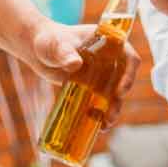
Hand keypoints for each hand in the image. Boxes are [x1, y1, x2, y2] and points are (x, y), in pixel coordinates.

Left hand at [22, 21, 140, 128]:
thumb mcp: (55, 45)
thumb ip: (64, 53)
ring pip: (114, 93)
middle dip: (120, 98)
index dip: (130, 72)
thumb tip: (75, 65)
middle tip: (111, 113)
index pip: (127, 55)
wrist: (37, 51)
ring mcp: (101, 74)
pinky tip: (97, 126)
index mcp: (106, 42)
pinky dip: (101, 113)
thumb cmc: (48, 40)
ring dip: (113, 109)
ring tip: (104, 125)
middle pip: (124, 78)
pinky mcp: (92, 87)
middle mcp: (108, 58)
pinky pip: (101, 101)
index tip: (121, 90)